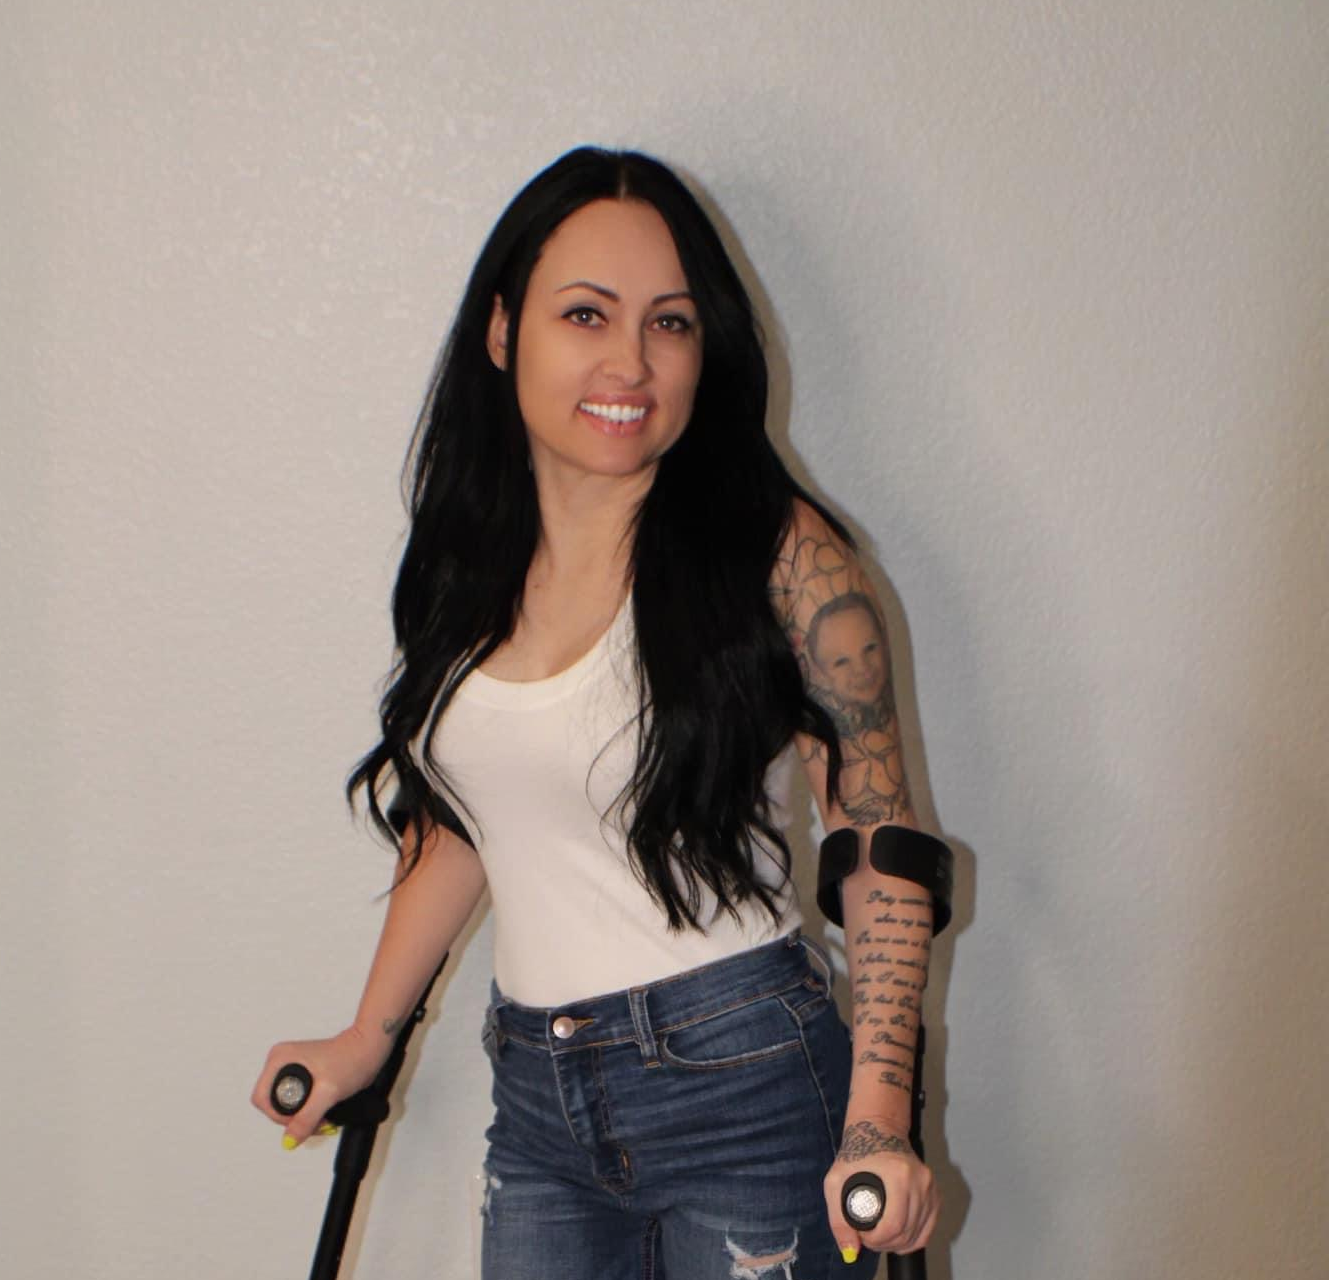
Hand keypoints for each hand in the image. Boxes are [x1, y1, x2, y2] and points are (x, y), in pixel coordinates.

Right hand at [250, 1026, 385, 1147]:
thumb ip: (306, 1118)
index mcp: (279, 1059)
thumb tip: (289, 1140)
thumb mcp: (328, 1092)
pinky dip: (308, 1111)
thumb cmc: (352, 1058)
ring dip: (302, 1118)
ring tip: (323, 1118)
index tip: (300, 1121)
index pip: (262, 1099)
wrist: (369, 1048)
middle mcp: (281, 1062)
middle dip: (293, 1119)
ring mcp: (291, 1069)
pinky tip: (323, 1113)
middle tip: (316, 1122)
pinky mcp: (303, 1075)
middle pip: (273, 1105)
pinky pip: (297, 1101)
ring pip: (286, 1106)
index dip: (279, 1117)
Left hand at [823, 1116, 938, 1260]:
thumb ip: (838, 1219)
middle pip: (907, 1232)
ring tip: (881, 1237)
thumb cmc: (856, 1153)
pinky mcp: (935, 1194)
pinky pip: (928, 1229)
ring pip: (919, 1234)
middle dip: (885, 1244)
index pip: (893, 1225)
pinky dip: (914, 1239)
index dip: (876, 1240)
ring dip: (899, 1244)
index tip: (863, 1236)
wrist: (879, 1131)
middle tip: (869, 1238)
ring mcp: (931, 1188)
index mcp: (898, 1174)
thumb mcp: (835, 1181)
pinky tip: (899, 1238)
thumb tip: (850, 1251)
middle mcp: (920, 1181)